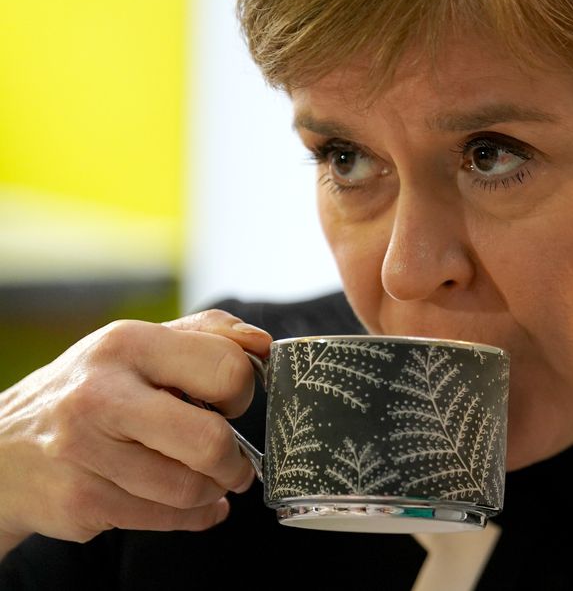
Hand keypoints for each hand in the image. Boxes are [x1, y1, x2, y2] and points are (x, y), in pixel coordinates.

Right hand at [0, 310, 271, 556]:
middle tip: (235, 460)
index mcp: (127, 344)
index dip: (243, 391)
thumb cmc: (89, 391)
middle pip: (210, 441)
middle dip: (236, 459)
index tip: (232, 403)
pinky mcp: (81, 501)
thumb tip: (263, 344)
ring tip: (209, 480)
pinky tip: (194, 505)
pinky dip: (194, 517)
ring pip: (190, 488)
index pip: (226, 368)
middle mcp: (102, 395)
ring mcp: (86, 452)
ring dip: (214, 490)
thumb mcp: (138, 345)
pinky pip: (166, 519)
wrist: (2, 449)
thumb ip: (207, 334)